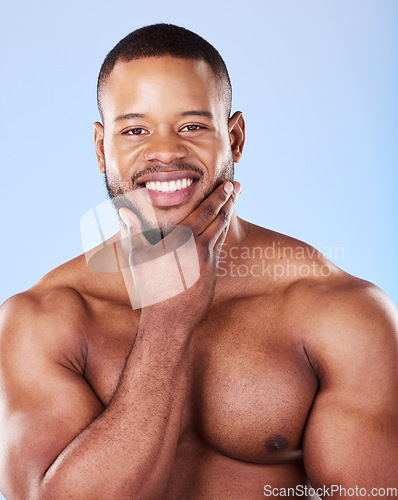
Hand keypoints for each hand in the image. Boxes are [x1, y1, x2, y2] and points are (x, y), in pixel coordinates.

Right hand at [119, 181, 240, 328]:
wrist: (170, 320)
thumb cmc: (150, 287)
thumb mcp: (138, 258)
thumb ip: (135, 231)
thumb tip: (124, 210)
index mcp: (183, 239)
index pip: (206, 211)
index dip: (218, 196)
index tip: (227, 184)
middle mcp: (200, 247)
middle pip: (219, 218)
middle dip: (229, 200)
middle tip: (238, 187)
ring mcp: (209, 261)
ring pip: (221, 232)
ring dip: (228, 215)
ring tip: (232, 203)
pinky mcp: (212, 273)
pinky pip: (218, 247)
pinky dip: (221, 233)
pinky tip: (220, 230)